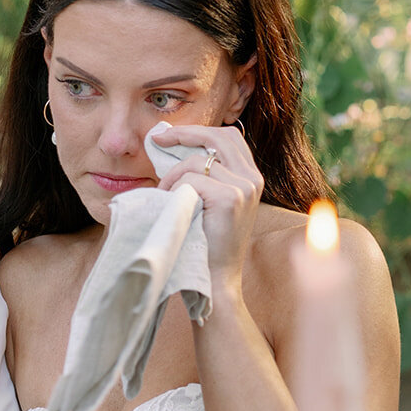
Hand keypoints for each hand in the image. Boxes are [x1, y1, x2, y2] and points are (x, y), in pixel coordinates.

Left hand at [151, 123, 263, 290]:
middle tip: (158, 139)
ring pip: (199, 160)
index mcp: (250, 177)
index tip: (171, 135)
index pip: (228, 136)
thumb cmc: (205, 241)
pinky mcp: (231, 199)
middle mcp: (253, 179)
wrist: (215, 278)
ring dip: (173, 175)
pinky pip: (192, 179)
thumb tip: (173, 143)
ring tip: (165, 195)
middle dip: (185, 133)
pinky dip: (175, 189)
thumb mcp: (209, 202)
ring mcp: (245, 188)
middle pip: (218, 136)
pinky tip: (174, 206)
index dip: (199, 131)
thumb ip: (205, 175)